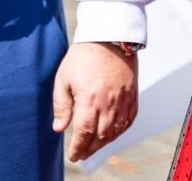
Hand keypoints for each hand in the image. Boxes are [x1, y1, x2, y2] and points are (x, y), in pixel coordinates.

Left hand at [52, 41, 137, 162]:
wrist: (109, 36)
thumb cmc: (84, 55)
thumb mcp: (63, 78)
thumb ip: (61, 105)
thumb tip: (59, 128)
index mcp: (89, 100)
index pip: (84, 134)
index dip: (78, 148)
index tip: (73, 155)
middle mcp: (108, 103)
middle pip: (101, 136)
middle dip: (90, 149)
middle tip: (82, 154)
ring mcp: (122, 99)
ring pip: (116, 130)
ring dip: (105, 142)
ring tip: (95, 146)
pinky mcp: (132, 93)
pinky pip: (130, 119)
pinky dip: (122, 130)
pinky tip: (114, 132)